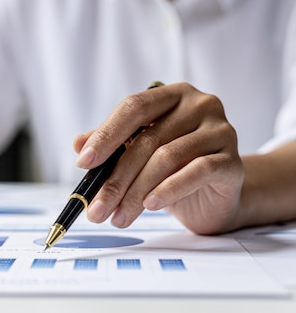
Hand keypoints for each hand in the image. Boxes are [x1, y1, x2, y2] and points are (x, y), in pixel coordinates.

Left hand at [73, 82, 244, 234]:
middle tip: (96, 207)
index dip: (106, 134)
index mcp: (172, 96)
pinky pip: (197, 171)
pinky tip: (150, 206)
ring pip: (167, 158)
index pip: (134, 107)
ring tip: (118, 216)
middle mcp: (199, 105)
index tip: (83, 162)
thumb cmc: (173, 169)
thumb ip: (112, 146)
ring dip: (136, 192)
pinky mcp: (233, 161)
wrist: (216, 196)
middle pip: (147, 139)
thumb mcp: (138, 155)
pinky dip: (169, 190)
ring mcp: (220, 130)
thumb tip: (79, 144)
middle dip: (116, 178)